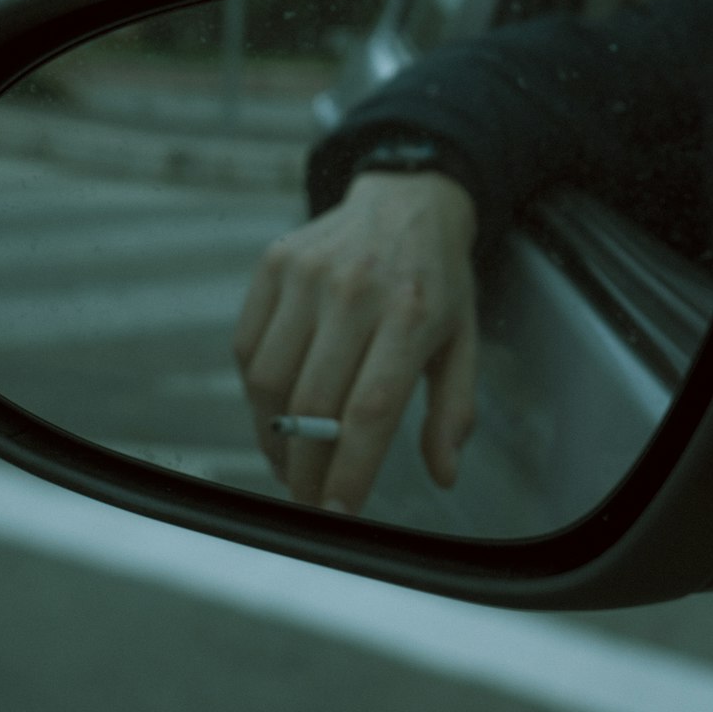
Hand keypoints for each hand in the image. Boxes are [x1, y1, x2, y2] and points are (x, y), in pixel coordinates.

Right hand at [234, 171, 478, 515]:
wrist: (406, 200)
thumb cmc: (437, 281)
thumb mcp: (465, 341)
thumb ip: (454, 410)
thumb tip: (443, 472)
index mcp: (411, 313)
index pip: (369, 409)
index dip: (348, 469)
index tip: (336, 511)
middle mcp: (355, 290)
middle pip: (312, 404)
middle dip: (304, 468)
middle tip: (308, 497)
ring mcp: (308, 273)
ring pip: (268, 379)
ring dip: (272, 435)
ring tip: (290, 458)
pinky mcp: (274, 264)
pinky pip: (247, 345)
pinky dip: (256, 390)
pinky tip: (277, 407)